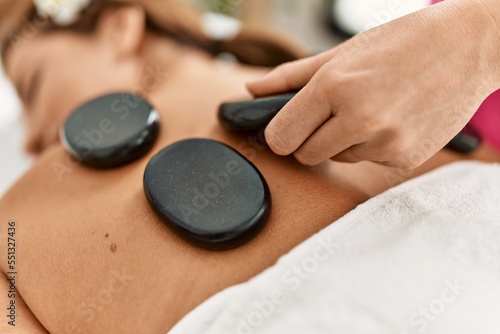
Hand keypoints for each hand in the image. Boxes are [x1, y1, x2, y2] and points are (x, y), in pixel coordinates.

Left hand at [247, 0, 499, 167]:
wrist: (468, 47)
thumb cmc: (402, 43)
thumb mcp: (341, 53)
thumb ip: (290, 76)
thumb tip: (252, 89)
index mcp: (334, 87)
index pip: (280, 137)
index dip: (280, 134)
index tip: (287, 129)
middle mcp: (358, 119)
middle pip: (305, 155)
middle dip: (311, 139)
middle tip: (332, 115)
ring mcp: (384, 142)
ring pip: (339, 159)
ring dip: (345, 141)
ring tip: (370, 109)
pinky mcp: (405, 158)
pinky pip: (370, 162)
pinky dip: (373, 146)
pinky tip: (391, 119)